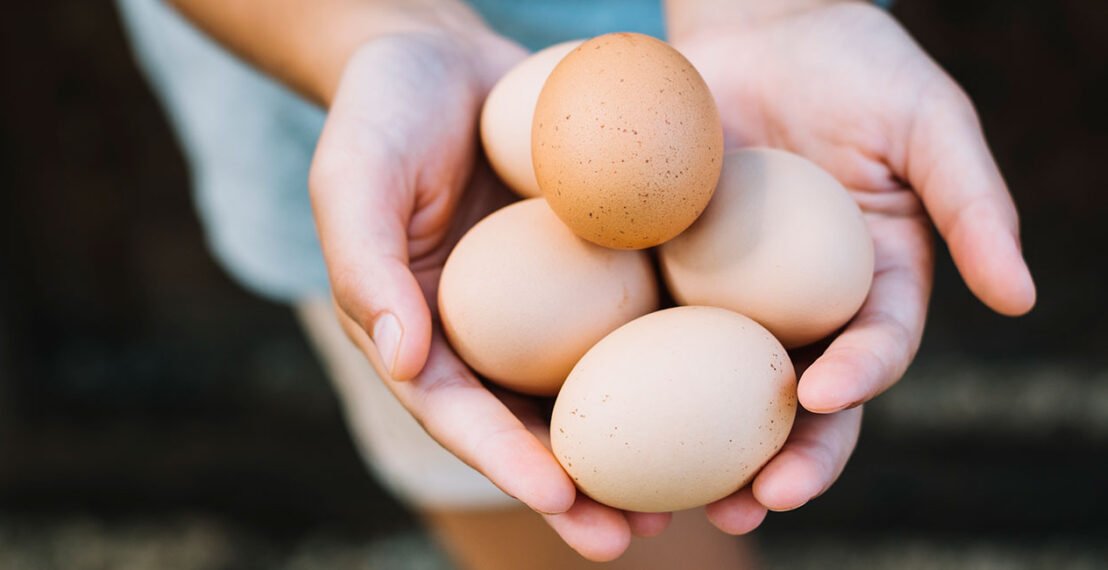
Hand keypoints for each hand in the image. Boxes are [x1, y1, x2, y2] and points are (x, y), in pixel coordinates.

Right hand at [309, 31, 668, 560]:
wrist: (442, 56)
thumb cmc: (384, 111)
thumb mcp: (356, 174)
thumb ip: (365, 261)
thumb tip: (403, 359)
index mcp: (419, 334)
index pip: (457, 413)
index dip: (507, 461)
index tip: (561, 502)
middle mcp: (484, 336)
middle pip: (532, 427)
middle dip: (582, 492)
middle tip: (634, 539)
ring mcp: (542, 307)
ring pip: (592, 393)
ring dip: (639, 454)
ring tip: (696, 500)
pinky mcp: (590, 270)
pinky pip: (632, 322)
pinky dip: (672, 367)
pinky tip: (726, 394)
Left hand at [673, 3, 1036, 531]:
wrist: (762, 26)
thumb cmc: (859, 67)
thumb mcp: (931, 125)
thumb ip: (973, 205)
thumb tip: (1020, 299)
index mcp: (872, 287)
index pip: (872, 353)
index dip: (855, 383)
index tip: (821, 397)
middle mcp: (802, 308)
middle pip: (794, 400)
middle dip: (784, 458)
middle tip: (757, 502)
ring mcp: (731, 296)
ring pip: (717, 390)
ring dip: (701, 452)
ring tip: (674, 501)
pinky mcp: (671, 273)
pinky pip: (650, 329)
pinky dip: (633, 375)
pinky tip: (607, 411)